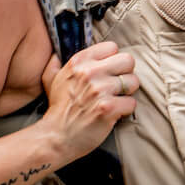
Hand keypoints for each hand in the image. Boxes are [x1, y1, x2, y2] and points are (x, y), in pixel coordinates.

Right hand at [43, 42, 137, 161]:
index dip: (112, 60)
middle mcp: (89, 72)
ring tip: (116, 100)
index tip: (108, 72)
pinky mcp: (109, 108)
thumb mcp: (51, 80)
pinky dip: (126, 110)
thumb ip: (55, 64)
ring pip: (133, 82)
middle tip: (117, 86)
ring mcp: (100, 90)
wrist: (56, 137)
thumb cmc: (58, 109)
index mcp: (79, 62)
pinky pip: (131, 103)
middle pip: (127, 60)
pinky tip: (115, 113)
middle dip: (126, 73)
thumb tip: (57, 52)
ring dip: (127, 93)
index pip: (112, 47)